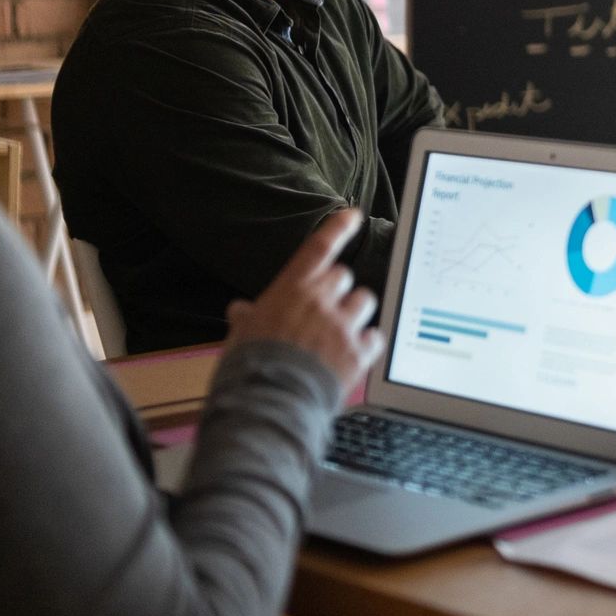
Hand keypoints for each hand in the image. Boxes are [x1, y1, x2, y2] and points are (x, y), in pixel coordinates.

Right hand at [224, 209, 381, 395]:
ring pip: (365, 301)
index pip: (318, 248)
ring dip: (356, 314)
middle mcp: (320, 300)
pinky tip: (351, 356)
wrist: (268, 401)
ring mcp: (342, 324)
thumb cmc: (249, 367)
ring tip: (339, 335)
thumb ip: (248, 319)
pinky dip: (366, 344)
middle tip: (325, 313)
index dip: (337, 228)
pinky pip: (375, 336)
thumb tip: (241, 311)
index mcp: (290, 291)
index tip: (353, 215)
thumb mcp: (241, 336)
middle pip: (344, 277)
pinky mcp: (358, 351)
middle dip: (337, 292)